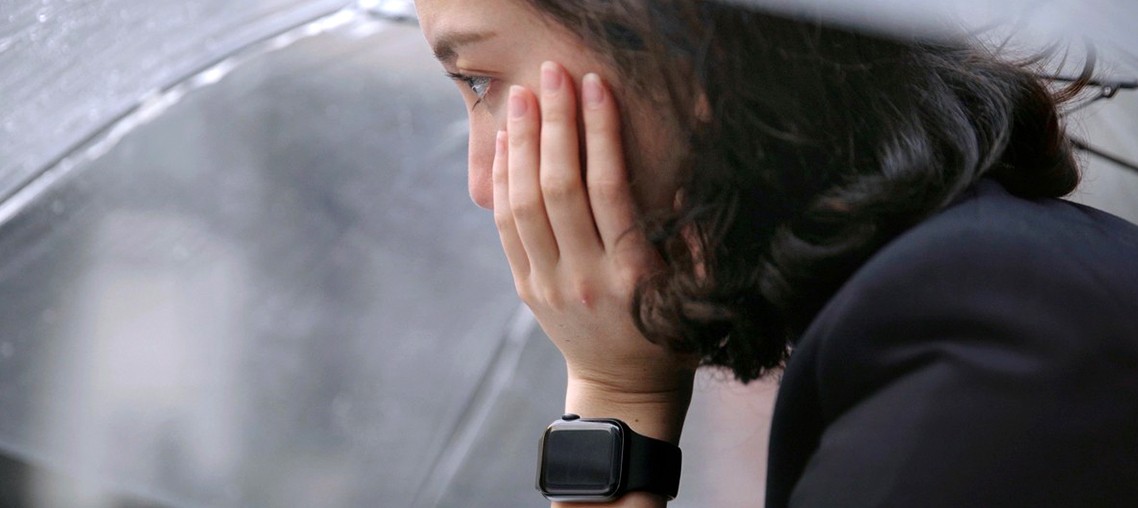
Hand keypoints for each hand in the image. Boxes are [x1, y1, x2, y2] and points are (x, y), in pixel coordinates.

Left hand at [494, 61, 697, 430]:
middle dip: (554, 125)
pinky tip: (506, 145)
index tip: (596, 87)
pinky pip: (506, 227)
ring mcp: (549, 284)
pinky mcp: (526, 288)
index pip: (609, 190)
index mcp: (633, 275)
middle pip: (559, 189)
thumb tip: (676, 175)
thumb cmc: (668, 333)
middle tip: (552, 76)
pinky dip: (502, 182)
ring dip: (520, 146)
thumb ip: (689, 236)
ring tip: (521, 98)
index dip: (600, 133)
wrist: (623, 390)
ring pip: (523, 204)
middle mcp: (585, 277)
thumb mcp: (695, 291)